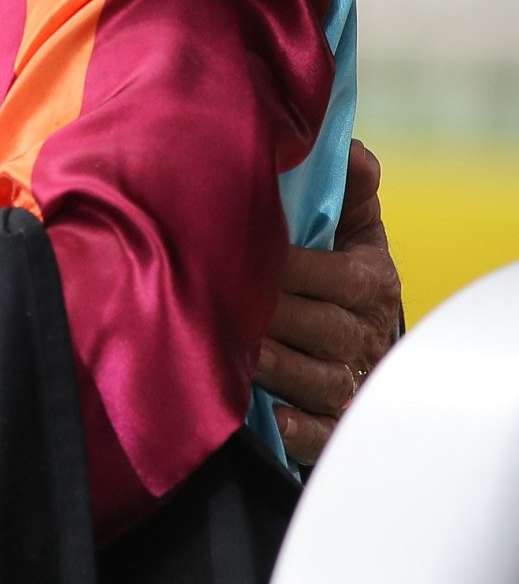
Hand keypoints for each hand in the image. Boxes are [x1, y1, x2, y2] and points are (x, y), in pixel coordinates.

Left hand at [256, 138, 401, 465]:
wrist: (330, 319)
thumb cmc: (323, 258)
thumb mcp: (341, 219)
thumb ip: (343, 184)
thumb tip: (353, 151)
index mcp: (370, 281)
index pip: (339, 276)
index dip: (292, 265)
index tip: (239, 249)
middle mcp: (364, 333)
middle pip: (324, 328)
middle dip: (269, 312)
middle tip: (214, 297)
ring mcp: (348, 380)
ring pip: (317, 379)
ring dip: (272, 364)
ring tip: (226, 347)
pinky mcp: (329, 425)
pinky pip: (320, 432)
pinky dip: (296, 425)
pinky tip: (267, 411)